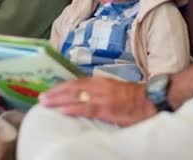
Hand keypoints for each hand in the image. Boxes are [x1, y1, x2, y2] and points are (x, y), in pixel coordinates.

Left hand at [39, 77, 156, 126]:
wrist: (150, 100)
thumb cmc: (134, 97)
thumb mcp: (113, 89)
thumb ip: (99, 91)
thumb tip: (84, 97)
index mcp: (100, 81)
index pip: (75, 82)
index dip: (61, 87)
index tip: (49, 91)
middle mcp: (98, 86)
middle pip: (71, 87)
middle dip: (55, 92)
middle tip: (41, 98)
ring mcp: (101, 97)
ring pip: (75, 96)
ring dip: (58, 100)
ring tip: (45, 103)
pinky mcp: (106, 109)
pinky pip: (85, 108)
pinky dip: (72, 109)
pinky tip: (62, 111)